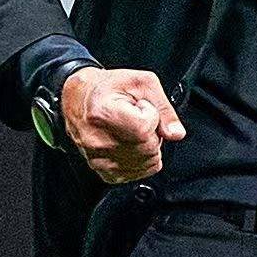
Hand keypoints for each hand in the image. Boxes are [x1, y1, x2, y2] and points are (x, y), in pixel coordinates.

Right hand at [60, 67, 185, 183]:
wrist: (80, 99)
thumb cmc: (108, 87)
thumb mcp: (142, 82)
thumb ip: (164, 107)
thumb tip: (176, 133)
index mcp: (104, 113)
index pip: (145, 129)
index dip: (151, 116)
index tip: (142, 107)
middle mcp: (98, 141)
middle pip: (148, 149)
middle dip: (153, 133)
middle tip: (139, 118)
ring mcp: (99, 159)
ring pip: (145, 164)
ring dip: (148, 147)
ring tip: (134, 130)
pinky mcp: (102, 171)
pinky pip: (135, 174)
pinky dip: (141, 160)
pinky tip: (132, 143)